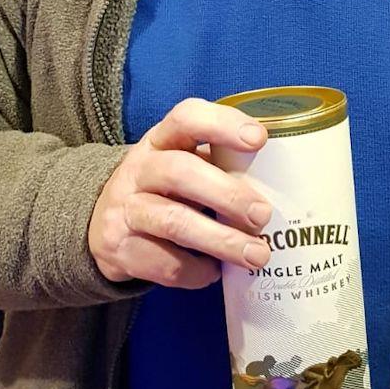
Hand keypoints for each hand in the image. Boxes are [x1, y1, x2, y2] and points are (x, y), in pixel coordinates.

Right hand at [88, 97, 271, 287]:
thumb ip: (220, 167)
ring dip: (222, 240)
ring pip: (174, 222)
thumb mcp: (184, 166)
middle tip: (263, 215)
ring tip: (257, 255)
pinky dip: (197, 270)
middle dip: (228, 195)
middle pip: (180, 172)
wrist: (106, 226)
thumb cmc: (165, 190)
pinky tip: (215, 271)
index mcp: (162, 140)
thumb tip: (284, 189)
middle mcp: (139, 168)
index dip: (222, 124)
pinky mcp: (120, 249)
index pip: (186, 118)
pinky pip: (165, 263)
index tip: (259, 139)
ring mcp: (125, 209)